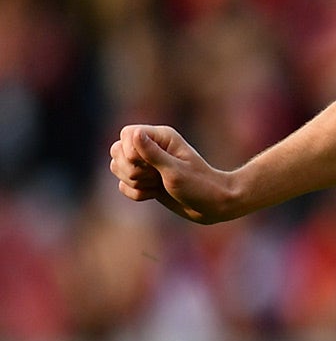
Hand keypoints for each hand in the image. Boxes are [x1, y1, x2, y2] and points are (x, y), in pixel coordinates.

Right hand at [108, 125, 241, 223]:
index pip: (126, 133)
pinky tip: (154, 194)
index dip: (129, 151)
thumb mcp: (176, 171)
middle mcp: (151, 147)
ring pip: (117, 168)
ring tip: (156, 185)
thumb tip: (134, 134)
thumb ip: (152, 154)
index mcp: (161, 137)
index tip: (148, 166)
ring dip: (133, 182)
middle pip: (117, 151)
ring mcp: (147, 164)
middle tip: (155, 177)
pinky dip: (136, 193)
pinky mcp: (145, 180)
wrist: (212, 207)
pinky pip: (124, 185)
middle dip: (131, 169)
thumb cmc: (200, 186)